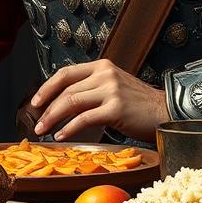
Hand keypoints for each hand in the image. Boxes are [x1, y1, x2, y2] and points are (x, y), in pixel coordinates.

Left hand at [30, 59, 168, 141]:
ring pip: (71, 102)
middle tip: (36, 123)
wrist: (166, 112)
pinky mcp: (116, 108)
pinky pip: (84, 118)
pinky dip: (69, 128)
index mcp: (103, 66)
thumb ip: (92, 88)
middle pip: (65, 89)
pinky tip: (62, 136)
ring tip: (43, 131)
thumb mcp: (114, 87)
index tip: (35, 102)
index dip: (47, 87)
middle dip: (46, 108)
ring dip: (53, 118)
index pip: (66, 72)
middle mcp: (105, 74)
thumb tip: (64, 102)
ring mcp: (111, 90)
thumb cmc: (139, 105)